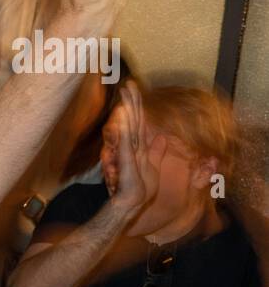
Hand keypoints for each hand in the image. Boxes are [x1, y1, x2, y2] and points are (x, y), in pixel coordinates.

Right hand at [107, 82, 163, 215]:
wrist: (132, 202)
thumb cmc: (140, 188)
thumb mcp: (153, 166)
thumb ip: (156, 151)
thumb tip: (162, 137)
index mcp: (139, 146)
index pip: (139, 122)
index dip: (138, 106)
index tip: (135, 90)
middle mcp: (132, 145)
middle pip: (133, 118)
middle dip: (132, 101)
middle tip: (129, 83)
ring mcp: (127, 150)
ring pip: (129, 124)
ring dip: (127, 108)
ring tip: (126, 92)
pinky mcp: (126, 157)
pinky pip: (126, 139)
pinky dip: (125, 126)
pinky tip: (124, 114)